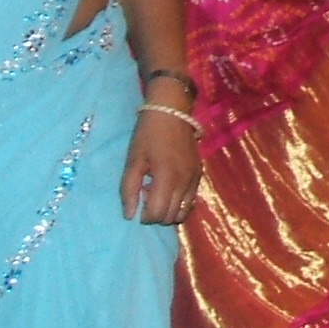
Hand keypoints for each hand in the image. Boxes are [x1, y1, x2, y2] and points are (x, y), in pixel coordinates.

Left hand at [121, 106, 200, 223]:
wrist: (172, 111)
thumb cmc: (148, 134)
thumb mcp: (133, 160)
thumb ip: (129, 189)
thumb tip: (129, 215)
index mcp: (166, 178)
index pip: (157, 213)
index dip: (144, 215)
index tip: (138, 199)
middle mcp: (184, 182)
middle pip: (170, 216)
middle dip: (155, 212)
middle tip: (146, 192)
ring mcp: (195, 179)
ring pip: (183, 212)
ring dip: (168, 209)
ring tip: (158, 191)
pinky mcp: (199, 174)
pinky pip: (191, 200)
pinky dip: (179, 202)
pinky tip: (168, 185)